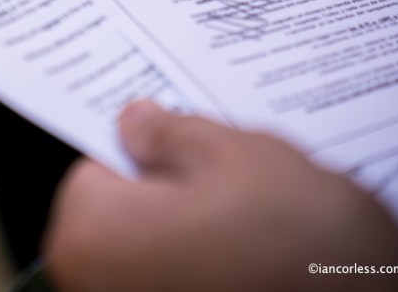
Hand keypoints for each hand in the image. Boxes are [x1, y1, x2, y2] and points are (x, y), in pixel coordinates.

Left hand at [42, 101, 397, 291]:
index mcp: (94, 234)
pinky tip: (265, 252)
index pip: (94, 164)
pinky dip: (214, 261)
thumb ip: (171, 133)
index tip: (173, 133)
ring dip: (200, 224)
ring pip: (161, 245)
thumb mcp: (235, 155)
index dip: (141, 145)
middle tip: (231, 172)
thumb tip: (135, 121)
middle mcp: (99, 286)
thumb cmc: (303, 247)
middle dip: (173, 184)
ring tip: (260, 214)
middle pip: (126, 209)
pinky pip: (185, 277)